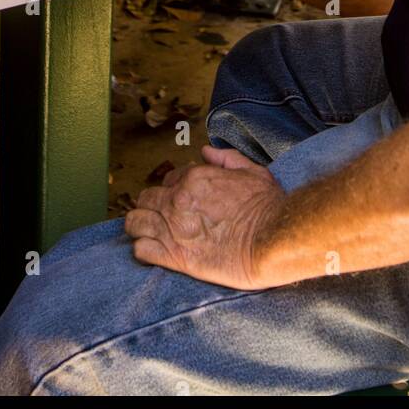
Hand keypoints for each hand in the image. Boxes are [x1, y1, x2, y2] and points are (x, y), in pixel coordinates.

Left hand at [125, 146, 282, 288]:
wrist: (272, 239)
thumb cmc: (267, 205)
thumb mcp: (252, 171)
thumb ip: (226, 158)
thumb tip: (206, 151)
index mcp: (195, 178)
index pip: (170, 179)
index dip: (175, 189)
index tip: (182, 200)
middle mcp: (178, 200)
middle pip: (146, 198)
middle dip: (152, 205)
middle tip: (163, 216)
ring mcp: (173, 228)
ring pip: (135, 222)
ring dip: (140, 226)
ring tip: (149, 233)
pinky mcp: (174, 256)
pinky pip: (141, 250)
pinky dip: (144, 250)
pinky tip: (155, 251)